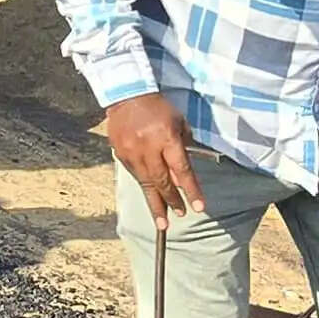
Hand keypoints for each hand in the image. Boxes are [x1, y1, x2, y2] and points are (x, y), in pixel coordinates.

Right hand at [104, 93, 206, 225]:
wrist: (126, 94)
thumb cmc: (158, 108)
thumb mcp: (178, 122)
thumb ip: (183, 148)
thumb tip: (182, 176)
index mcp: (166, 138)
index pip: (182, 170)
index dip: (191, 190)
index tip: (199, 208)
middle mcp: (148, 148)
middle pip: (162, 182)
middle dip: (172, 201)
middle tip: (180, 215)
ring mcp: (131, 152)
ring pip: (145, 184)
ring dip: (155, 204)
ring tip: (162, 223)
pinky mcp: (120, 154)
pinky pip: (135, 175)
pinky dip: (144, 186)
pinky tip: (150, 195)